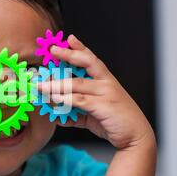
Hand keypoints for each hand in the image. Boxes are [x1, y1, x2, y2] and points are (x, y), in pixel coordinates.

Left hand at [37, 35, 154, 149]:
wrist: (135, 137)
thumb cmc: (115, 122)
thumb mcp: (93, 114)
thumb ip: (76, 112)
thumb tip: (58, 115)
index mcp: (106, 80)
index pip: (92, 59)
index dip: (80, 48)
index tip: (69, 38)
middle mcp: (106, 83)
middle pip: (86, 62)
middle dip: (68, 54)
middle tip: (53, 49)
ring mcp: (105, 93)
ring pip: (76, 84)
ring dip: (56, 85)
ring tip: (41, 86)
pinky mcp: (103, 106)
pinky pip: (80, 100)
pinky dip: (65, 100)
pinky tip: (55, 100)